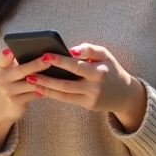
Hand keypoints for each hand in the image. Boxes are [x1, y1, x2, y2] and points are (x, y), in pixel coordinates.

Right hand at [0, 48, 49, 151]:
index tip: (10, 51)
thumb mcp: (11, 73)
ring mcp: (8, 91)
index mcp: (1, 67)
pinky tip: (54, 87)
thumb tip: (42, 55)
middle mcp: (1, 79)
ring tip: (56, 73)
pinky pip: (33, 94)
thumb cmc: (13, 84)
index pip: (2, 59)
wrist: (4, 107)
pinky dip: (44, 90)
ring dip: (43, 79)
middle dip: (35, 65)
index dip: (5, 55)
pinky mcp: (15, 102)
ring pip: (29, 84)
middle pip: (21, 70)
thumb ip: (19, 62)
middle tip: (48, 60)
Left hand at [27, 44, 147, 131]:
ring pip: (64, 94)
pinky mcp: (87, 106)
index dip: (60, 61)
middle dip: (47, 79)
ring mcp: (90, 98)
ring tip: (31, 81)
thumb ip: (89, 50)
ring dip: (46, 88)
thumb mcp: (105, 55)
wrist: (124, 93)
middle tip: (30, 73)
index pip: (76, 66)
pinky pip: (67, 99)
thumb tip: (71, 50)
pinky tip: (41, 88)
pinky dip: (53, 94)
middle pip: (66, 84)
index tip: (45, 56)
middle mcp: (94, 87)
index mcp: (99, 72)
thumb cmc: (111, 69)